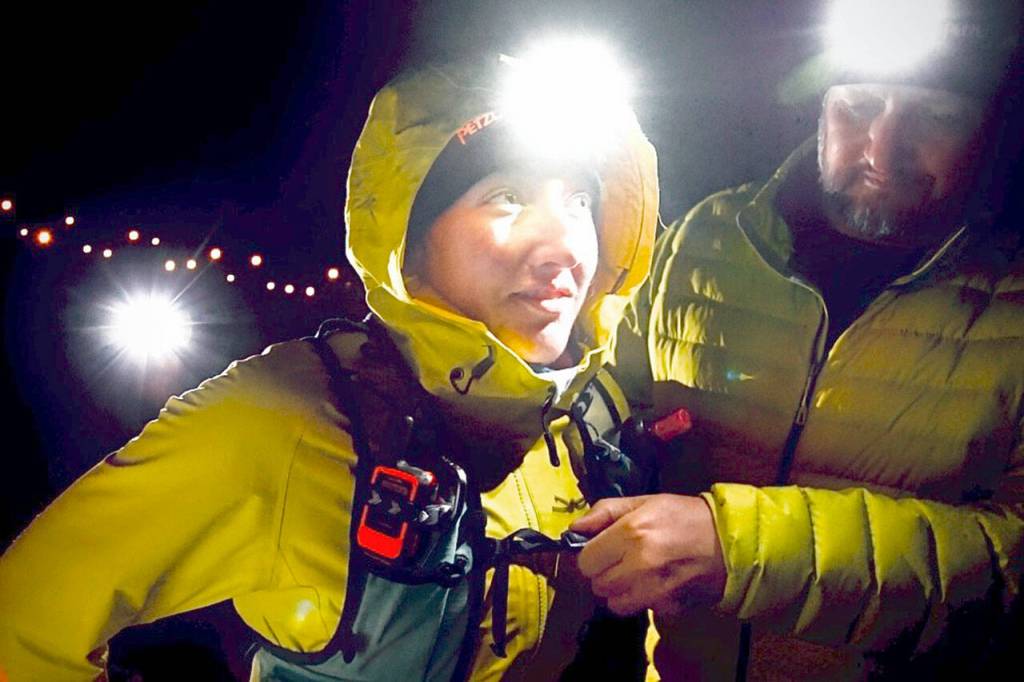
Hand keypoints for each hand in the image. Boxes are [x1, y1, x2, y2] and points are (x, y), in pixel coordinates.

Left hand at [570, 494, 725, 615]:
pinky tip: (656, 584)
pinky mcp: (668, 607)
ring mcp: (654, 589)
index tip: (602, 550)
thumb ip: (605, 512)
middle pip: (597, 585)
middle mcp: (639, 563)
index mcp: (631, 532)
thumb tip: (574, 528)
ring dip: (619, 591)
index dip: (591, 555)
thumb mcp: (646, 501)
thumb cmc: (685, 516)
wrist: (730, 542)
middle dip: (604, 574)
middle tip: (620, 561)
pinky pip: (640, 610)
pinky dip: (642, 601)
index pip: (586, 561)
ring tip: (636, 574)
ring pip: (614, 604)